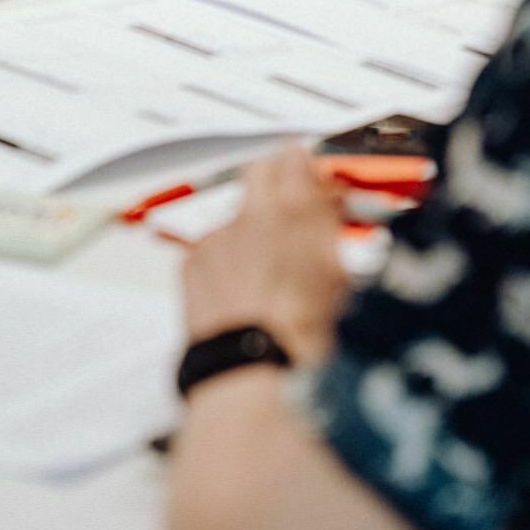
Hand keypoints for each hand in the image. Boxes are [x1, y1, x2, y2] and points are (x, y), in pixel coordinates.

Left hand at [182, 147, 347, 366]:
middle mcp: (251, 213)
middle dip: (275, 180)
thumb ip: (329, 226)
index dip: (306, 166)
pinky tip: (241, 290)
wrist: (248, 372)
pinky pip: (212, 244)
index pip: (296, 157)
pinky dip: (227, 257)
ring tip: (267, 268)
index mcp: (294, 210)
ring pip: (236, 211)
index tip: (312, 179)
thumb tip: (329, 201)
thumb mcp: (337, 276)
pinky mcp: (192, 260)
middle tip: (290, 206)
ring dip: (251, 225)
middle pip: (260, 170)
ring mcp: (218, 235)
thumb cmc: (298, 335)